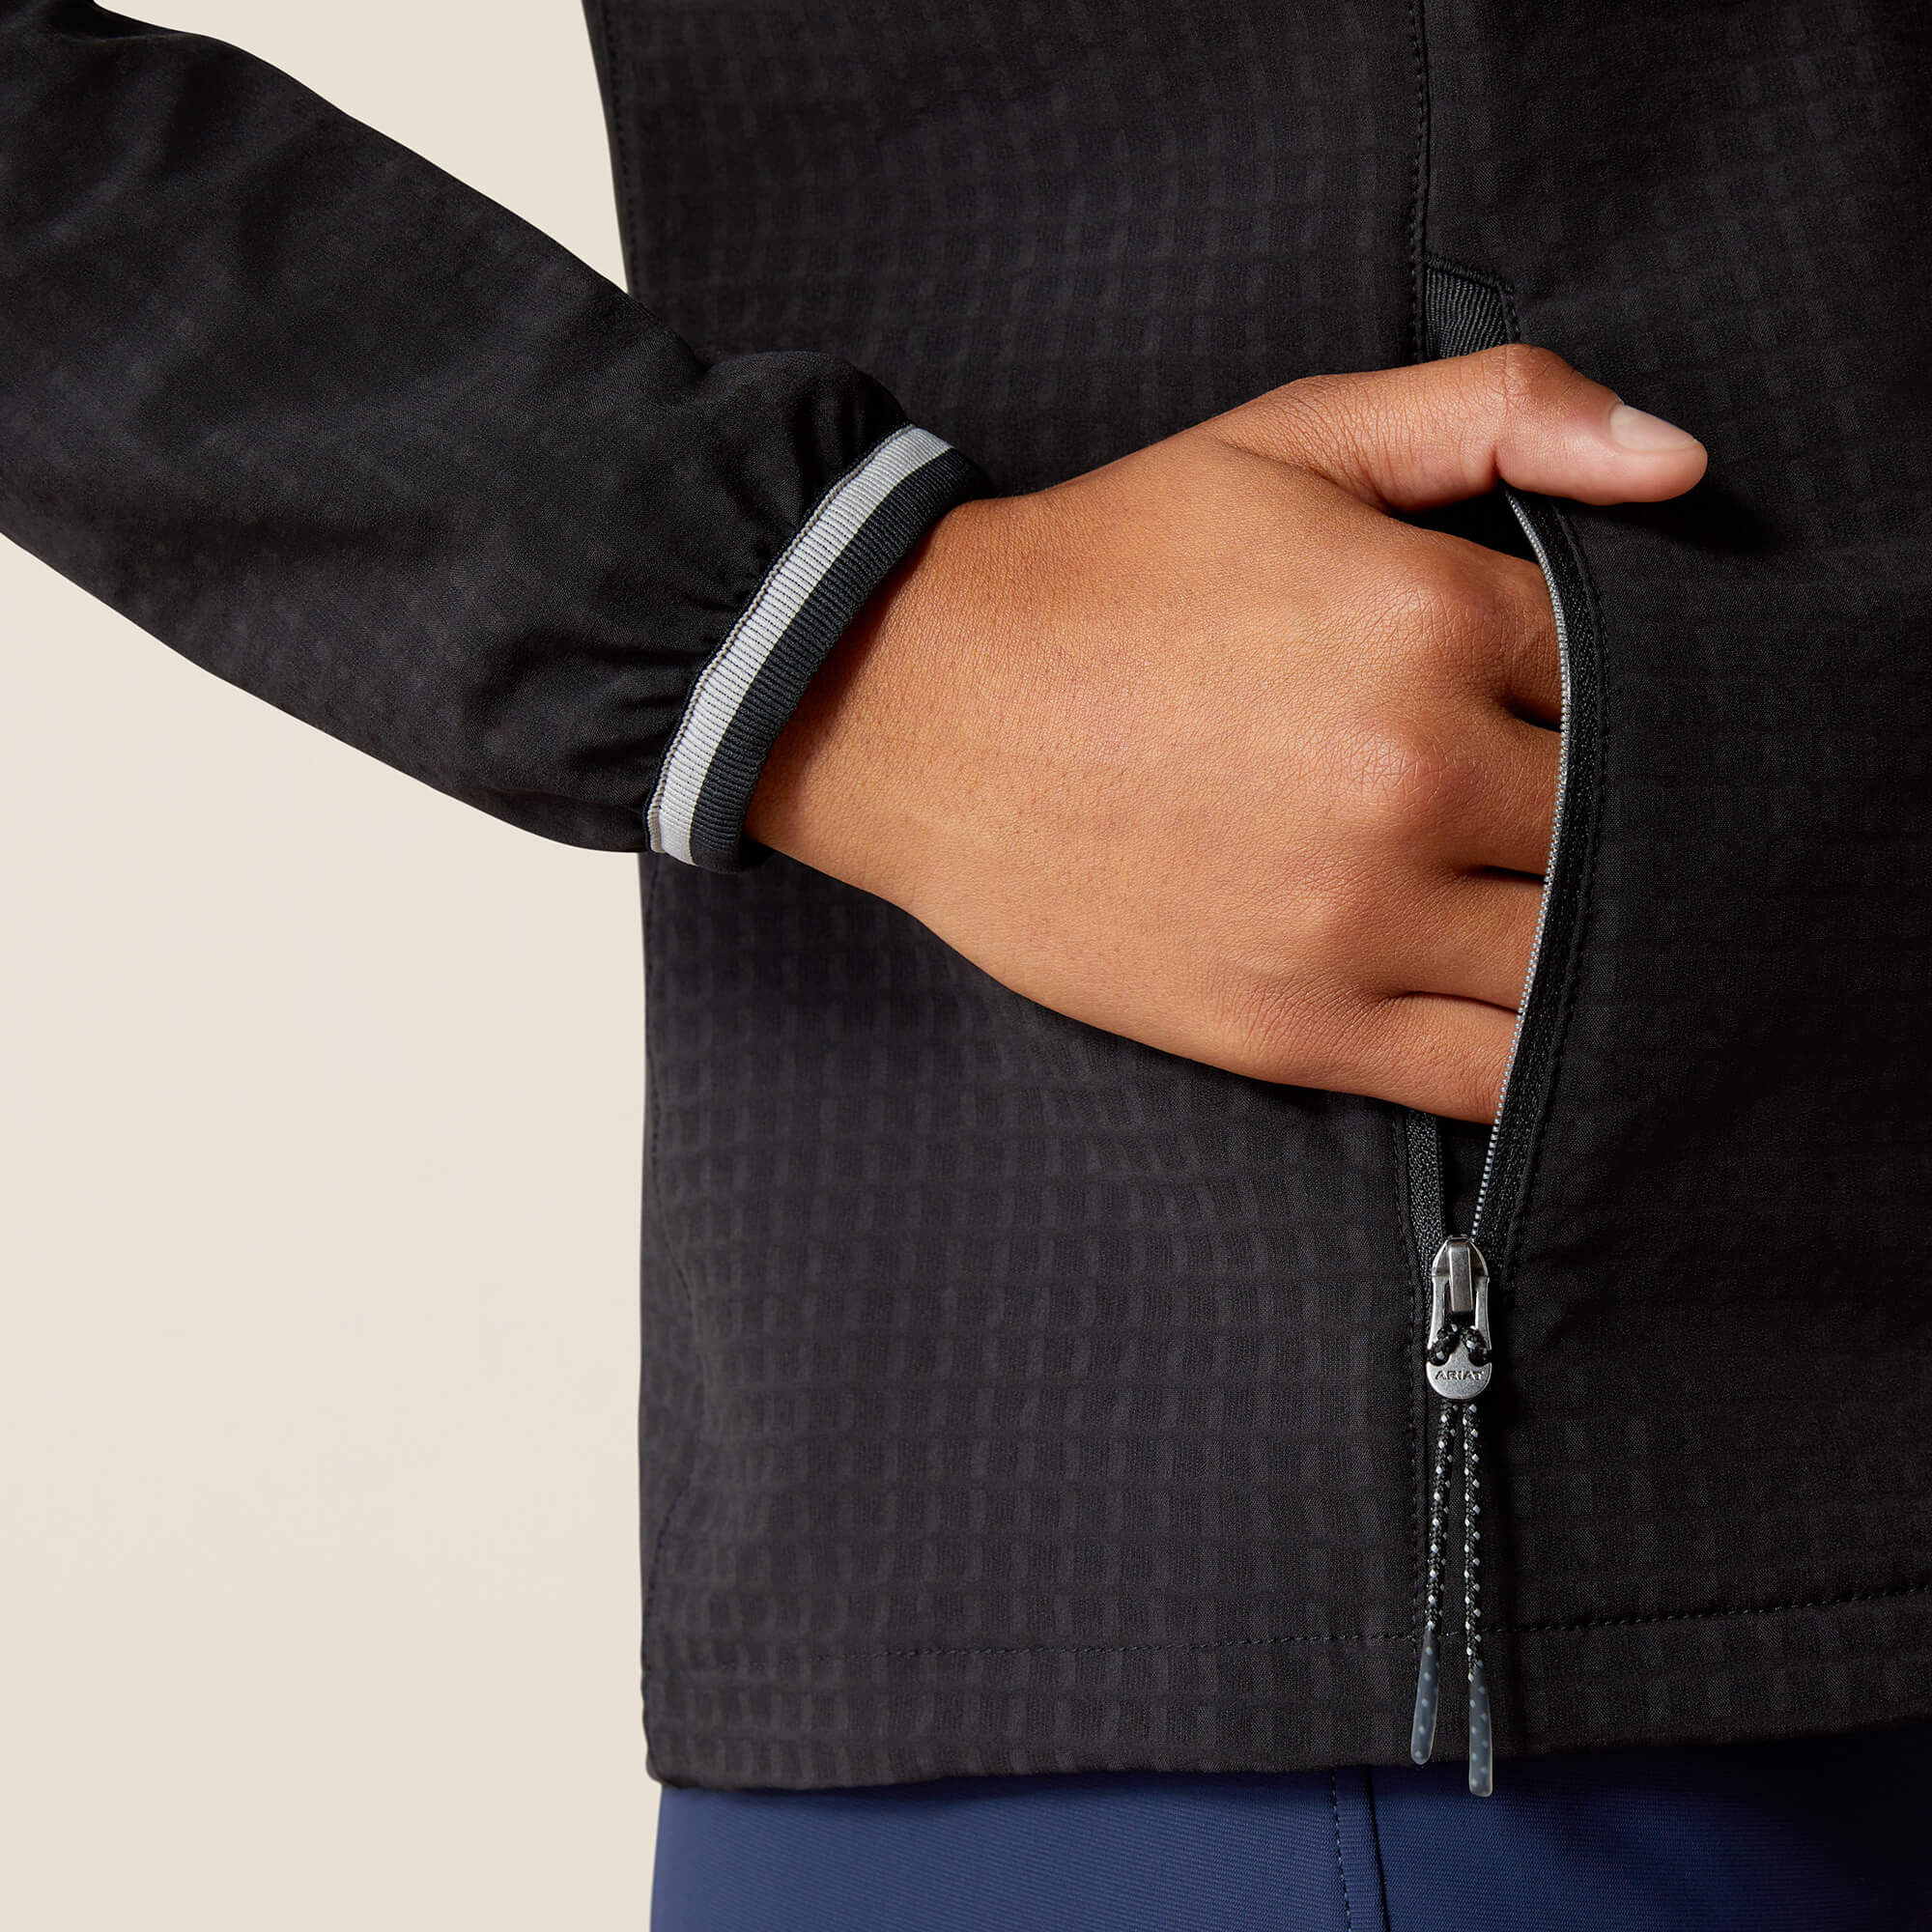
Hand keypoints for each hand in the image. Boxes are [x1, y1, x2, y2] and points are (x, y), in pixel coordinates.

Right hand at [747, 347, 1704, 1120]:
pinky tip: (1530, 1017)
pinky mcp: (1295, 1028)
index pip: (1637, 680)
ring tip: (1559, 904)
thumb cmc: (1104, 567)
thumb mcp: (1291, 436)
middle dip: (1624, 814)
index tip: (1586, 709)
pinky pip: (1486, 1077)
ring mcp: (1356, 922)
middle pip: (1624, 824)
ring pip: (1575, 959)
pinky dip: (1537, 1057)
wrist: (911, 706)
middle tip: (1589, 810)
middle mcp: (1415, 781)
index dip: (1631, 695)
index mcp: (1430, 620)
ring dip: (1600, 938)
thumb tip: (1683, 465)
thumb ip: (1498, 411)